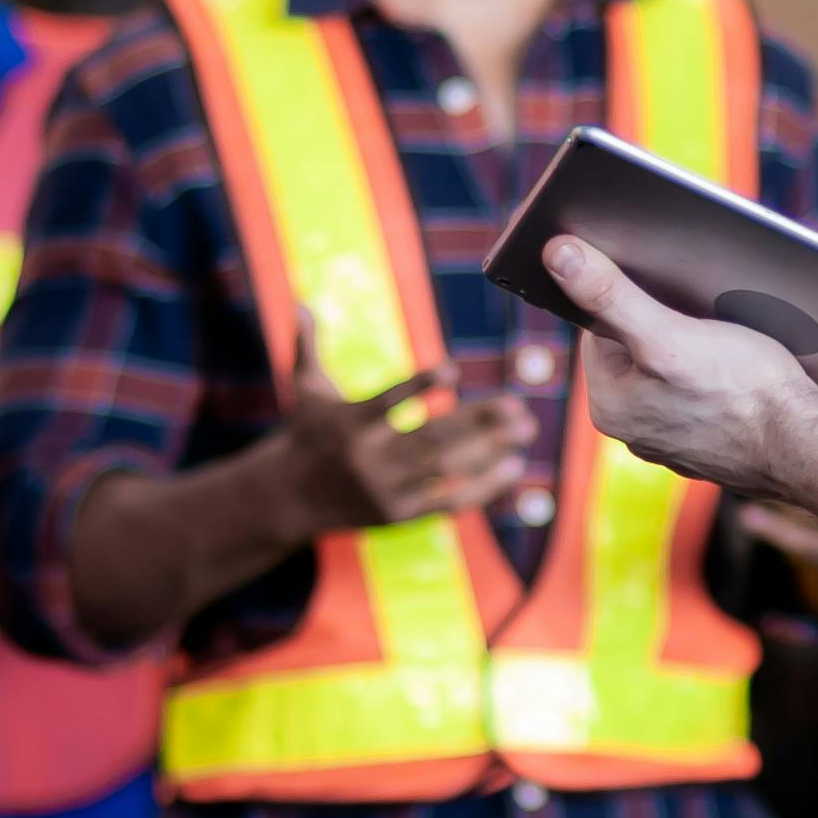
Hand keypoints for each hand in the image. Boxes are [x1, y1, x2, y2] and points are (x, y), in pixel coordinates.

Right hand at [275, 316, 531, 538]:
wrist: (290, 498)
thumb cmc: (307, 432)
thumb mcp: (304, 389)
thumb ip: (307, 346)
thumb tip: (302, 302)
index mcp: (350, 423)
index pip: (388, 402)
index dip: (419, 386)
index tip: (453, 369)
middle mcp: (369, 459)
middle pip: (432, 438)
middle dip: (478, 422)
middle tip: (518, 405)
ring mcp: (386, 490)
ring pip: (447, 470)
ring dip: (491, 451)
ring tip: (526, 430)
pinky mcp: (399, 515)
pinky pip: (447, 501)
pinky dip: (482, 487)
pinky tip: (512, 468)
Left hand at [541, 235, 817, 503]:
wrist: (806, 448)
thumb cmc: (743, 391)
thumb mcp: (668, 333)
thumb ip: (609, 295)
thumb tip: (556, 255)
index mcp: (608, 407)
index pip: (598, 328)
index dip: (630, 298)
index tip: (661, 288)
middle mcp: (632, 431)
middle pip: (634, 349)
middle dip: (664, 324)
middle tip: (701, 315)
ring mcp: (671, 442)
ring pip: (669, 371)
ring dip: (692, 349)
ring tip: (725, 343)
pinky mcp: (708, 445)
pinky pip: (699, 395)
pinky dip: (715, 378)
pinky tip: (740, 373)